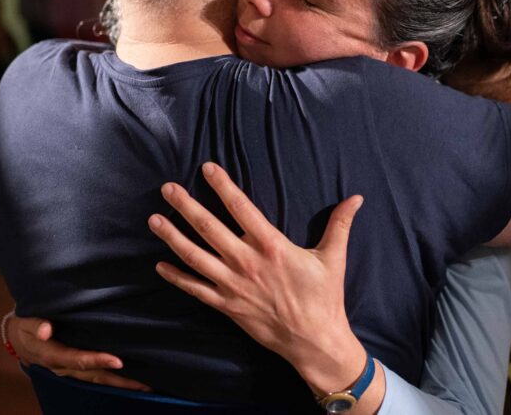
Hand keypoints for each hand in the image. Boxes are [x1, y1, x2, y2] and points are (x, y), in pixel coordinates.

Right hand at [3, 313, 150, 390]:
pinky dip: (113, 380)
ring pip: (98, 379)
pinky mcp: (76, 369)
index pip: (78, 359)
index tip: (118, 361)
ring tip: (145, 386)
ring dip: (120, 384)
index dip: (97, 360)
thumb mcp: (26, 322)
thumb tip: (46, 330)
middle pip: (94, 376)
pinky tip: (130, 380)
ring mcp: (71, 370)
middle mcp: (64, 367)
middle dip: (119, 381)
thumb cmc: (25, 326)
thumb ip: (35, 325)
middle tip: (144, 384)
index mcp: (52, 355)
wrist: (17, 339)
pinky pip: (96, 376)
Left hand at [149, 162, 369, 395]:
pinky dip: (177, 277)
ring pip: (195, 256)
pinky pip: (195, 289)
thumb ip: (340, 224)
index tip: (205, 168)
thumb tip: (356, 198)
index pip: (240, 208)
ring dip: (172, 236)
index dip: (222, 186)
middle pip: (208, 228)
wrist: (314, 341)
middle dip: (185, 205)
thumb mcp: (333, 257)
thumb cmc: (324, 298)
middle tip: (167, 188)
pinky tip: (160, 264)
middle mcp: (247, 263)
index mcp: (271, 246)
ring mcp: (233, 286)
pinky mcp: (227, 306)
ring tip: (154, 219)